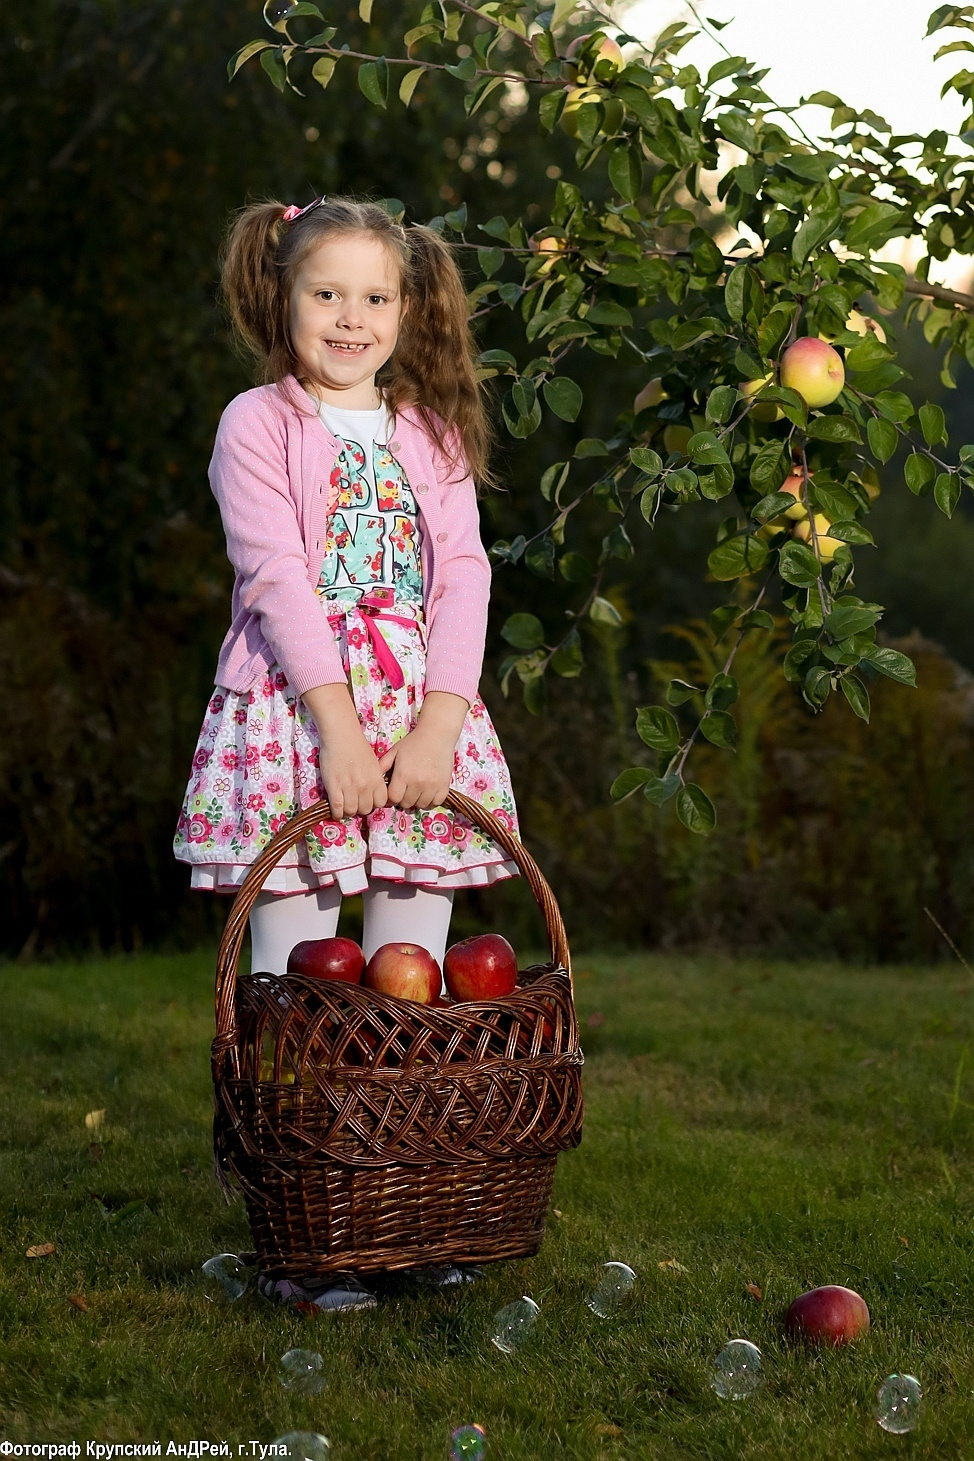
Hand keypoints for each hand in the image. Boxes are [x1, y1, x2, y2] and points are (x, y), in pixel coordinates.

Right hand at [302, 683, 387, 819]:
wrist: (341, 736)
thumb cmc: (358, 747)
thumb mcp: (374, 763)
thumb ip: (375, 779)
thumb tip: (374, 792)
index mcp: (376, 780)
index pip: (380, 803)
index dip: (373, 803)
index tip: (367, 799)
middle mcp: (365, 786)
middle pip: (366, 809)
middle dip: (360, 808)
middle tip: (354, 802)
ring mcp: (349, 788)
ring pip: (351, 811)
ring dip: (348, 811)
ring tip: (345, 804)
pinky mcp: (334, 788)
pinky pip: (337, 808)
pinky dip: (337, 813)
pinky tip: (336, 810)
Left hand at [378, 691, 468, 809]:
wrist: (437, 734)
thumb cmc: (413, 742)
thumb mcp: (394, 752)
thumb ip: (383, 766)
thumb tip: (373, 780)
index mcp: (402, 775)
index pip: (393, 798)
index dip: (392, 796)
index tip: (394, 790)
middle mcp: (417, 783)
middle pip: (406, 803)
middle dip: (404, 798)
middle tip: (406, 789)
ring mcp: (432, 786)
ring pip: (421, 805)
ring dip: (417, 800)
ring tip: (416, 790)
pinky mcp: (444, 786)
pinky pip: (436, 802)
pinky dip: (431, 800)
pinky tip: (428, 791)